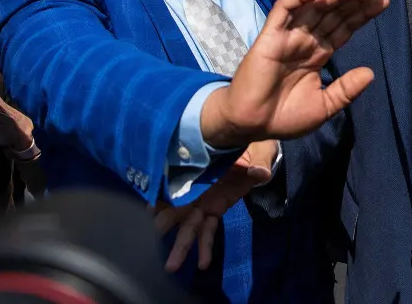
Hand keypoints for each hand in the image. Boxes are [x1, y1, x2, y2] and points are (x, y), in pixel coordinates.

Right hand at [155, 140, 277, 271]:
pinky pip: (208, 230)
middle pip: (177, 208)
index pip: (178, 183)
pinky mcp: (216, 210)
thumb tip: (260, 173)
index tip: (150, 207)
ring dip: (181, 246)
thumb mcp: (258, 150)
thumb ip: (259, 162)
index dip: (164, 195)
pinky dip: (205, 247)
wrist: (261, 150)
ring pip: (189, 226)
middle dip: (164, 222)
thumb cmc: (254, 146)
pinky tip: (202, 263)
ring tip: (171, 266)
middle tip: (154, 235)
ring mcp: (205, 202)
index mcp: (201, 170)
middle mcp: (197, 189)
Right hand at [200, 0, 388, 148]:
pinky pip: (285, 10)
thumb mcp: (323, 106)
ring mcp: (288, 36)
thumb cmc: (284, 117)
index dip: (362, 14)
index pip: (344, 28)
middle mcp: (306, 41)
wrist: (251, 125)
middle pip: (334, 13)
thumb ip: (345, 89)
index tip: (383, 1)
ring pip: (315, 7)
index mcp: (318, 54)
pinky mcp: (270, 36)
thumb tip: (371, 72)